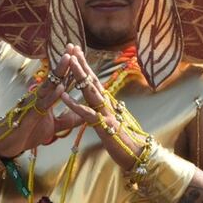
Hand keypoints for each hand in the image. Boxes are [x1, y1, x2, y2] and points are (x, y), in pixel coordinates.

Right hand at [0, 52, 81, 159]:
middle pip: (54, 75)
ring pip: (48, 84)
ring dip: (59, 71)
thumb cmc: (29, 132)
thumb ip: (68, 120)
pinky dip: (52, 95)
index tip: (79, 53)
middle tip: (73, 45)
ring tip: (68, 58)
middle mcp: (40, 96)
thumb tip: (85, 116)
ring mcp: (34, 103)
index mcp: (46, 97)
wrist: (8, 144)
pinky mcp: (31, 114)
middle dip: (64, 61)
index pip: (60, 79)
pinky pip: (43, 103)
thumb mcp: (54, 127)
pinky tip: (60, 87)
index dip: (69, 67)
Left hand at [58, 44, 142, 171]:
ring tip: (70, 62)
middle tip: (72, 46)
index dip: (85, 65)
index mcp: (108, 102)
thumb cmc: (124, 140)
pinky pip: (86, 113)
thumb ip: (107, 109)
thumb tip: (104, 99)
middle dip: (81, 63)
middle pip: (92, 80)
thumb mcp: (113, 121)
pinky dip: (75, 104)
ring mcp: (106, 113)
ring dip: (80, 76)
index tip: (77, 51)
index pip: (94, 80)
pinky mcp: (103, 126)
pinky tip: (64, 96)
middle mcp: (107, 103)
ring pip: (90, 91)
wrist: (138, 155)